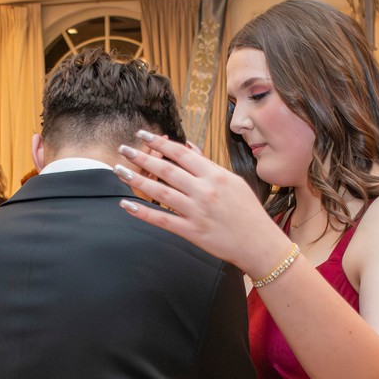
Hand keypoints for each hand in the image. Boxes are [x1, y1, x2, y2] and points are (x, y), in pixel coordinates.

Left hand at [113, 132, 286, 278]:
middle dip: (142, 157)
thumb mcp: (233, 181)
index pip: (181, 153)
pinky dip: (142, 212)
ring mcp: (197, 212)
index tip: (143, 135)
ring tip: (120, 170)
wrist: (259, 243)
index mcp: (216, 175)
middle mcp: (204, 191)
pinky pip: (162, 220)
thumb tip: (187, 147)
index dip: (159, 142)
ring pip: (160, 192)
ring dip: (137, 180)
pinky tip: (126, 204)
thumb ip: (208, 165)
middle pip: (166, 169)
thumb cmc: (248, 211)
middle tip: (124, 149)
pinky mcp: (192, 231)